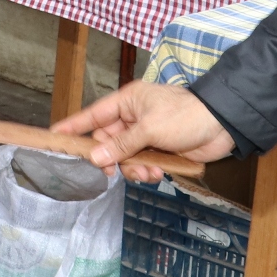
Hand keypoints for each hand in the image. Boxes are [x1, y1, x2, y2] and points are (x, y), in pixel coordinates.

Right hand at [52, 79, 236, 182]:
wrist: (222, 125)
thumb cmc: (185, 116)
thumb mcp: (150, 129)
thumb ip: (121, 145)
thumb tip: (96, 158)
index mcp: (127, 102)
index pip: (93, 115)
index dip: (73, 127)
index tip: (54, 136)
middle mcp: (133, 118)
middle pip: (107, 142)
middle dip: (112, 159)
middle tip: (113, 172)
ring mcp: (145, 135)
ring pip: (124, 158)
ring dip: (133, 169)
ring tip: (148, 173)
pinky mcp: (158, 150)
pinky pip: (141, 165)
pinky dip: (146, 172)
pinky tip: (157, 175)